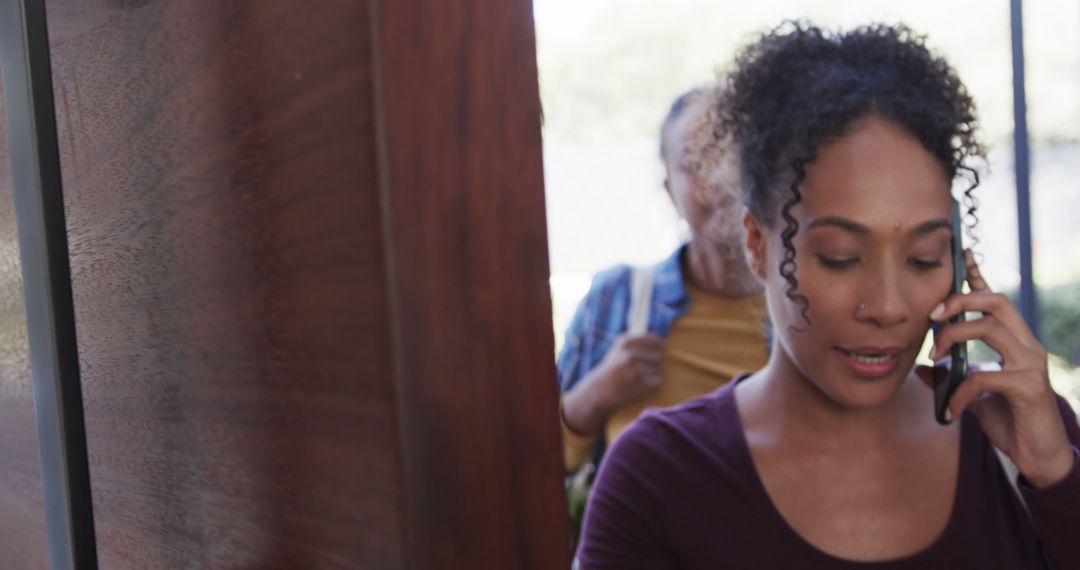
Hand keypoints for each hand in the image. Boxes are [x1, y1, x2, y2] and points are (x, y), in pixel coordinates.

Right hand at [562, 333, 664, 434]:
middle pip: (659, 355)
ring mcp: (636, 370)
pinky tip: (640, 385)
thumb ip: (639, 341)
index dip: (658, 346)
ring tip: (639, 377)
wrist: (599, 390)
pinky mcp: (641, 385)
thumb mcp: (620, 348)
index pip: (656, 340)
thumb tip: (663, 342)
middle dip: (654, 362)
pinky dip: (652, 385)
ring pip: (659, 369)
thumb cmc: (612, 368)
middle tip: (643, 368)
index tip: (656, 351)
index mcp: (626, 342)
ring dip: (653, 374)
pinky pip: (657, 381)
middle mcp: (631, 355)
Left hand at [917, 250, 1074, 487]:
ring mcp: (1031, 364)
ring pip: (989, 328)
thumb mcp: (973, 394)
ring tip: (933, 359)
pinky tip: (949, 410)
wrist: (1038, 455)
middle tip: (931, 318)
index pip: (995, 299)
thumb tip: (918, 368)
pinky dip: (959, 392)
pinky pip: (984, 377)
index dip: (978, 276)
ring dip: (952, 338)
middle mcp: (1026, 345)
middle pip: (995, 301)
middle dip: (959, 301)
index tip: (962, 254)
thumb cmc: (1008, 420)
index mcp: (1013, 341)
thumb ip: (951, 378)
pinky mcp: (1028, 387)